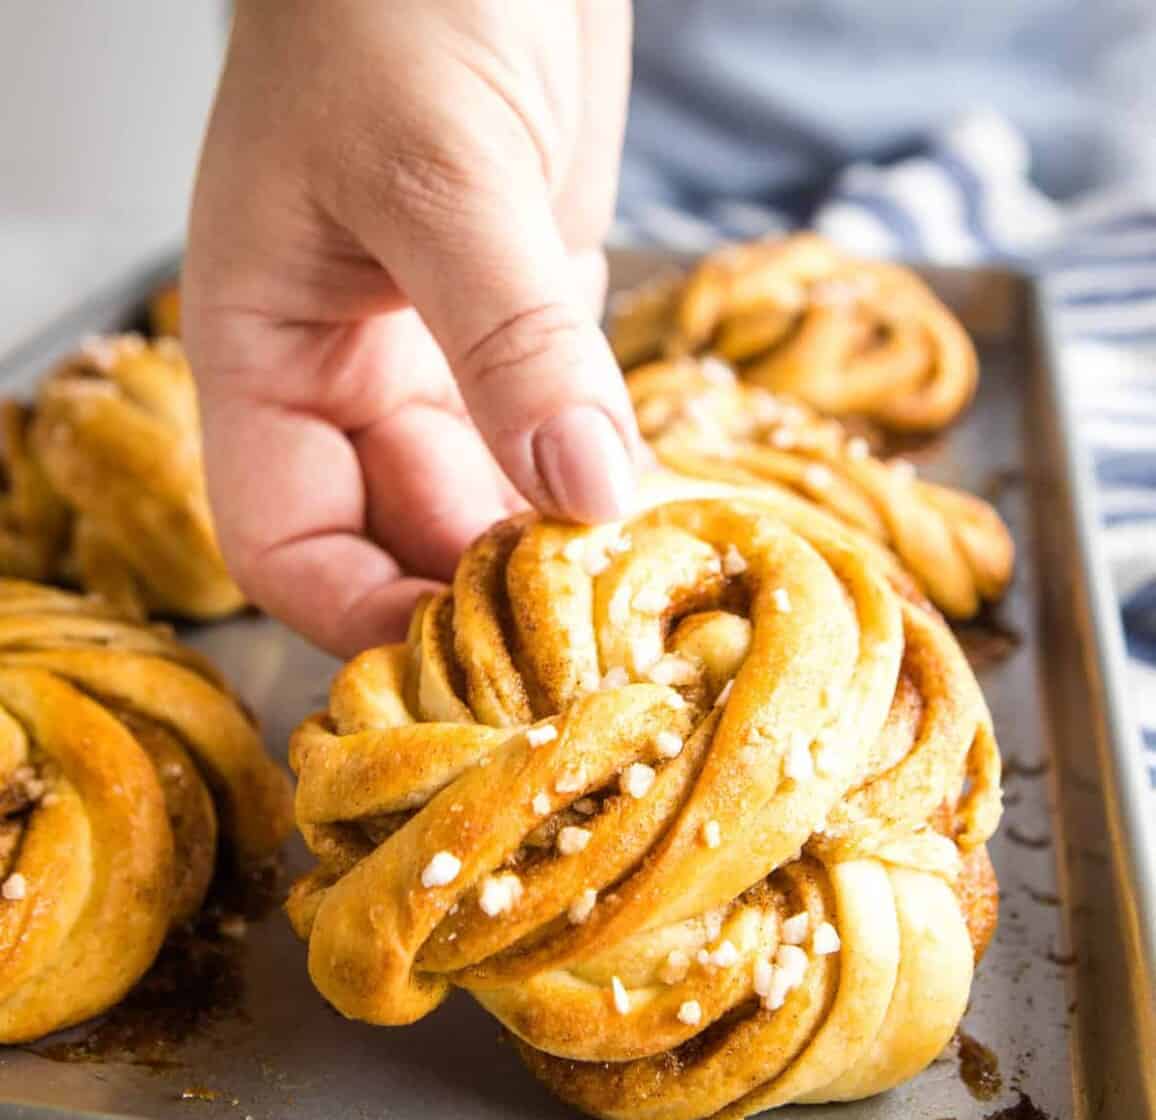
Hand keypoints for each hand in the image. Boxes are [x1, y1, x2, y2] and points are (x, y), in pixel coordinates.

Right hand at [184, 0, 636, 655]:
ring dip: (552, 547)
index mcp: (267, 354)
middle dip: (480, 593)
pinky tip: (654, 513)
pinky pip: (558, 433)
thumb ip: (507, 338)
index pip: (287, 543)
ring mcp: (446, 355)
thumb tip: (581, 489)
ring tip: (630, 596)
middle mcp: (351, 375)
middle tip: (581, 640)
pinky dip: (600, 478)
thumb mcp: (438, 170)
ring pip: (487, 497)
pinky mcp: (529, 328)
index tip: (464, 655)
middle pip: (401, 538)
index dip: (359, 614)